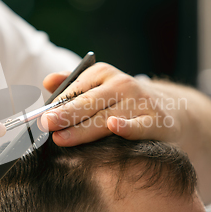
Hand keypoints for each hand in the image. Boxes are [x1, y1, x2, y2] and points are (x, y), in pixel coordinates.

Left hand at [41, 63, 183, 145]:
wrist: (171, 109)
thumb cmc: (123, 101)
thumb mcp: (98, 87)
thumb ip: (72, 85)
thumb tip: (47, 81)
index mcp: (103, 73)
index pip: (75, 90)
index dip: (56, 105)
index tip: (39, 118)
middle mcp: (121, 84)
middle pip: (87, 103)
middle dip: (64, 114)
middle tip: (45, 124)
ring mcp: (139, 101)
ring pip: (105, 118)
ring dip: (83, 129)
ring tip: (61, 138)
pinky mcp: (155, 120)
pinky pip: (138, 126)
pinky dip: (126, 127)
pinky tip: (113, 127)